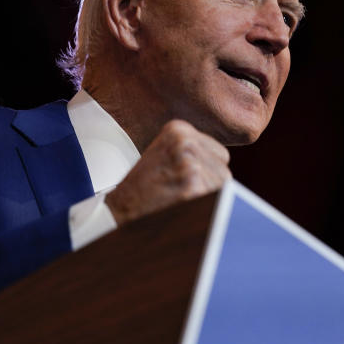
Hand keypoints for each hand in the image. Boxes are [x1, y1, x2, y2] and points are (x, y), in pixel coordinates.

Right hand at [105, 119, 231, 225]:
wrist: (118, 214)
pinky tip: (182, 210)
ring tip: (178, 201)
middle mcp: (186, 141)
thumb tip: (226, 167)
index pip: (219, 154)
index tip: (181, 181)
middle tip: (178, 194)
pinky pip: (217, 202)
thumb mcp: (165, 156)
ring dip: (208, 199)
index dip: (205, 173)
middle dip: (208, 186)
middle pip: (223, 170)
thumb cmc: (143, 190)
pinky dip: (205, 211)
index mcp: (178, 129)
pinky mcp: (193, 187)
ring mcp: (190, 164)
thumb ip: (195, 153)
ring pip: (223, 187)